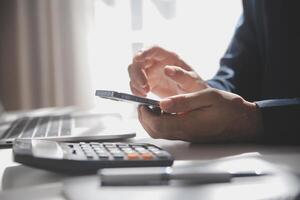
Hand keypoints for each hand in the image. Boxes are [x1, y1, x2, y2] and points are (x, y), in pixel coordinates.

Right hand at [128, 46, 207, 97]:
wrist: (192, 98)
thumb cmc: (194, 86)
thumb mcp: (192, 81)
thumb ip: (181, 75)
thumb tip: (167, 69)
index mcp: (168, 56)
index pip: (153, 48)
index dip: (144, 51)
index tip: (138, 58)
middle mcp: (156, 61)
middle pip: (138, 60)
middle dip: (137, 72)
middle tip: (144, 87)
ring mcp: (150, 71)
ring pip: (133, 71)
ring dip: (135, 82)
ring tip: (145, 94)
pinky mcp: (146, 82)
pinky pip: (135, 83)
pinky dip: (135, 89)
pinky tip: (142, 96)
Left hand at [138, 88, 262, 142]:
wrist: (245, 123)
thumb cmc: (230, 108)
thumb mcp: (208, 97)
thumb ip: (184, 101)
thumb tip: (162, 103)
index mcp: (187, 125)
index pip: (157, 124)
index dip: (145, 115)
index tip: (141, 104)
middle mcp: (185, 134)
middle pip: (156, 132)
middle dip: (145, 119)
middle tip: (143, 106)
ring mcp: (188, 137)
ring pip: (162, 134)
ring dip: (152, 122)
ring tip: (152, 107)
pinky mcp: (191, 136)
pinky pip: (170, 133)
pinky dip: (162, 124)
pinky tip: (166, 112)